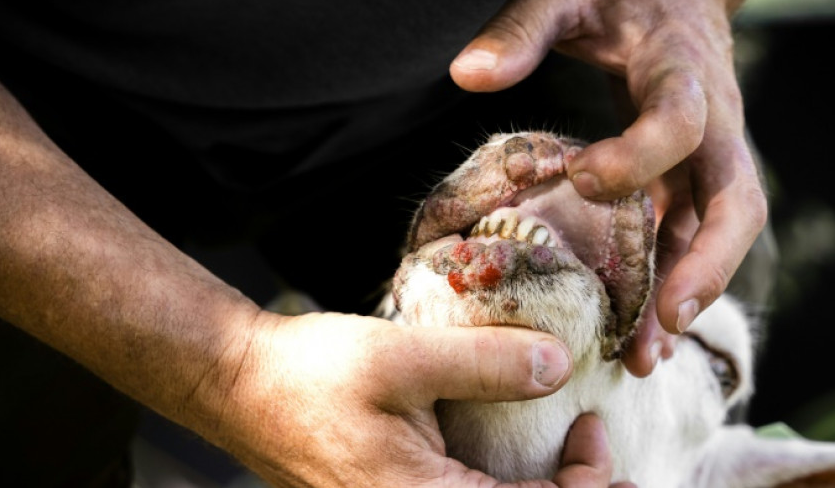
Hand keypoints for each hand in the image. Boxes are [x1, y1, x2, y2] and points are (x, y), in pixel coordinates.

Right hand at [207, 311, 628, 486]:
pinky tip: (509, 448)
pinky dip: (501, 483)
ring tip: (563, 446)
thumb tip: (560, 366)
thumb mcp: (402, 358)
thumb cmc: (311, 375)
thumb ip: (485, 363)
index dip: (589, 481)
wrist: (243, 388)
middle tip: (587, 438)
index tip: (591, 425)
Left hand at [449, 0, 769, 376]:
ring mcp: (709, 152)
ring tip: (647, 356)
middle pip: (736, 198)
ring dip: (691, 292)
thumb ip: (522, 27)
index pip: (681, 118)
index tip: (585, 178)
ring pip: (721, 230)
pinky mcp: (692, 172)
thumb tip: (467, 75)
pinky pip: (693, 233)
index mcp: (681, 68)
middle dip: (707, 261)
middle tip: (666, 318)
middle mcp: (712, 118)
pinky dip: (673, 280)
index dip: (641, 154)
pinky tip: (640, 330)